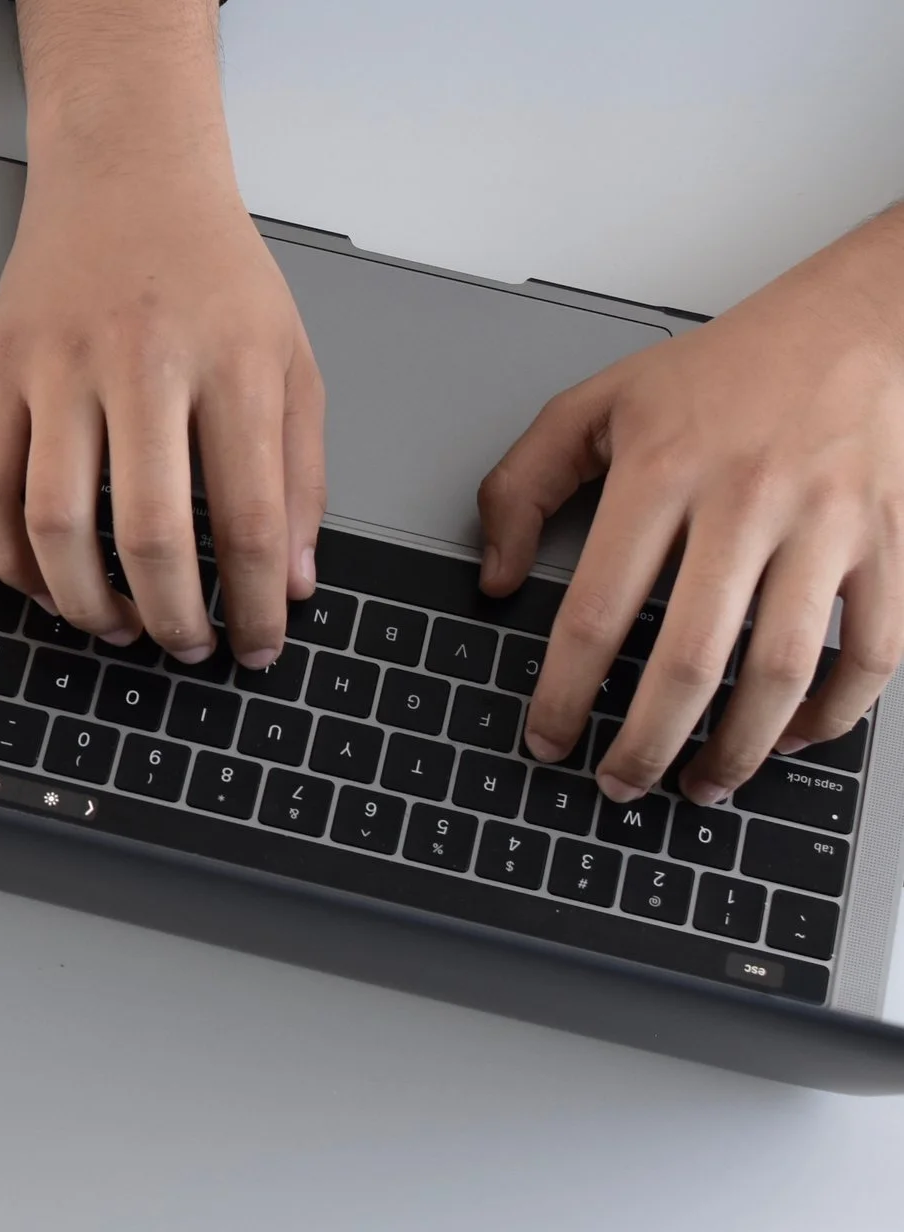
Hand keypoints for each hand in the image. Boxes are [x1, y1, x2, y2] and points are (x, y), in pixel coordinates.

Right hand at [0, 0, 323, 669]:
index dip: (255, 607)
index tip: (257, 646)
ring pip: (56, 524)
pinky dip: (11, 559)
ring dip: (86, 602)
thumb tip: (291, 584)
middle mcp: (143, 363)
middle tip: (184, 648)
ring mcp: (59, 366)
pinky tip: (47, 583)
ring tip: (114, 628)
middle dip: (171, 619)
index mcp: (234, 364)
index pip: (249, 521)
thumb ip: (300, 475)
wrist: (125, 171)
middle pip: (150, 535)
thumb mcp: (290, 359)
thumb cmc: (211, 272)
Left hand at [478, 219, 903, 804]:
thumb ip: (522, 486)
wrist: (856, 322)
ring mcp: (826, 525)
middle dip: (647, 743)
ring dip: (738, 748)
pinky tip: (793, 737)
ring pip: (782, 670)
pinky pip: (873, 652)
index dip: (563, 693)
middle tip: (619, 785)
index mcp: (661, 471)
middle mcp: (745, 501)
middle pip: (688, 659)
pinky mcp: (890, 542)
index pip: (596, 611)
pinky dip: (834, 711)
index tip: (548, 740)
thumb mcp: (596, 406)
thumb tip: (492, 577)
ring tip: (701, 784)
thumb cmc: (723, 371)